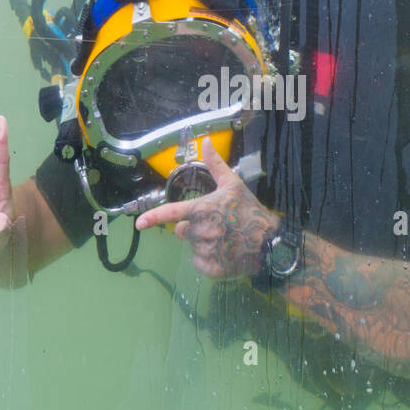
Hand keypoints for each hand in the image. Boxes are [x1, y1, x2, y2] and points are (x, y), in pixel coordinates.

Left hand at [136, 138, 278, 278]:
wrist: (270, 241)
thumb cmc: (250, 210)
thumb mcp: (233, 184)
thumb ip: (215, 164)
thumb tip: (205, 141)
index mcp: (204, 210)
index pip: (172, 213)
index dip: (153, 218)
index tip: (139, 224)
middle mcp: (202, 231)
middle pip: (182, 231)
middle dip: (192, 227)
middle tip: (214, 223)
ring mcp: (207, 251)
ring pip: (192, 246)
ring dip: (202, 242)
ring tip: (223, 238)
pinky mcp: (212, 267)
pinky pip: (198, 262)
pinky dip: (207, 259)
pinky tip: (223, 251)